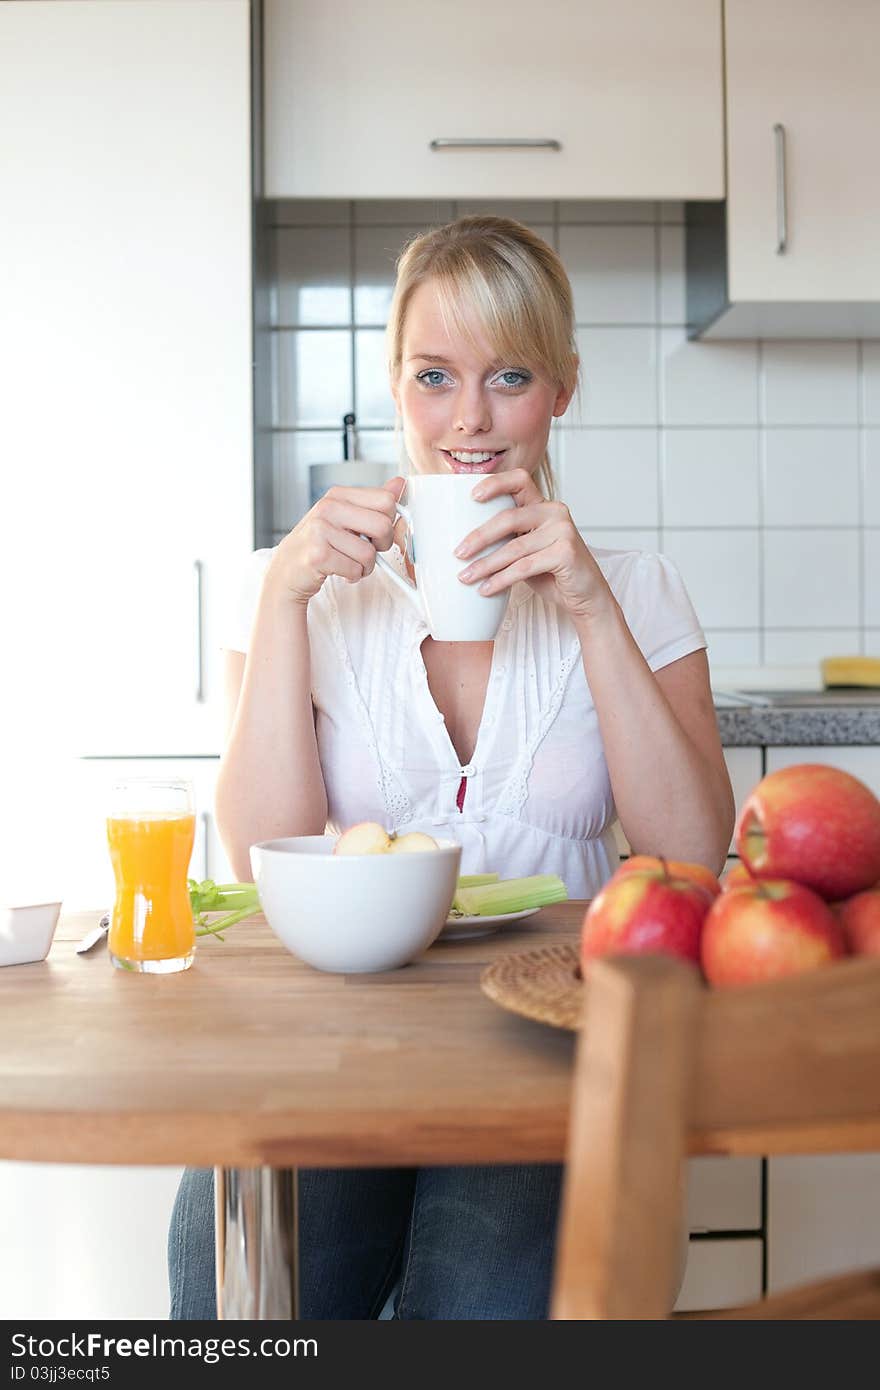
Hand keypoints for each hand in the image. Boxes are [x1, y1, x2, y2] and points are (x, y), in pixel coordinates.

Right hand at [267, 476, 404, 605]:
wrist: (287, 570)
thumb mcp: (345, 518)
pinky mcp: (317, 555)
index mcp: (337, 495)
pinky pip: (355, 569)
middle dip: (381, 546)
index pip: (386, 500)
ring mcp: (320, 531)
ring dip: (365, 566)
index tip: (375, 532)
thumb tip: (399, 483)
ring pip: (369, 553)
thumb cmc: (319, 544)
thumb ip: (373, 503)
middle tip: (367, 551)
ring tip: (349, 563)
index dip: (389, 522)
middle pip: (382, 526)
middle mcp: (327, 508)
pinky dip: (353, 576)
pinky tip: (339, 571)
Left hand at [453, 468, 614, 622]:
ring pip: (514, 548)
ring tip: (466, 577)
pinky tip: (486, 589)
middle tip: (458, 553)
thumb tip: (463, 543)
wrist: (585, 596)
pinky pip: (524, 567)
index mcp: (543, 506)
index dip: (495, 484)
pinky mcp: (566, 553)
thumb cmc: (552, 572)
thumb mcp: (527, 549)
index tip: (472, 497)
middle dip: (479, 537)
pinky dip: (501, 580)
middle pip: (508, 518)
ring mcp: (563, 531)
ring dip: (485, 565)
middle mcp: (555, 512)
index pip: (519, 480)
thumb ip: (507, 538)